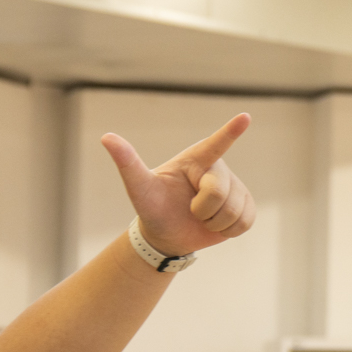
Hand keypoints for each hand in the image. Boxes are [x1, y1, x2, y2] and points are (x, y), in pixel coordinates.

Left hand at [102, 114, 256, 256]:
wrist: (167, 233)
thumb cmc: (153, 206)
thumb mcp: (139, 186)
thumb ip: (127, 162)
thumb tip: (106, 137)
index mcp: (196, 159)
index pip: (215, 145)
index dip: (230, 132)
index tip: (244, 118)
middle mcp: (218, 169)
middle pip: (219, 194)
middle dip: (202, 211)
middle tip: (190, 210)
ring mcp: (235, 186)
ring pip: (234, 211)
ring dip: (214, 223)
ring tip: (202, 217)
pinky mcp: (245, 205)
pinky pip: (245, 221)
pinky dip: (228, 231)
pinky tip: (216, 225)